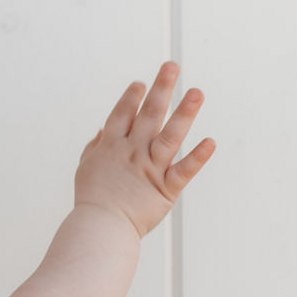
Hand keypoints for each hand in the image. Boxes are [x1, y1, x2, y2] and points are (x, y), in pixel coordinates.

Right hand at [74, 63, 213, 237]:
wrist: (99, 229)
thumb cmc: (92, 201)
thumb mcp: (86, 169)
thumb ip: (95, 148)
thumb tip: (101, 131)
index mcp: (112, 147)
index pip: (122, 114)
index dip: (132, 97)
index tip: (141, 83)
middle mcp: (132, 152)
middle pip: (148, 115)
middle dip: (161, 89)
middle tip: (172, 66)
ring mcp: (149, 169)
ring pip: (169, 136)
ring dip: (184, 113)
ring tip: (197, 93)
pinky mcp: (165, 188)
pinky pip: (184, 171)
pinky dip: (198, 157)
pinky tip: (211, 142)